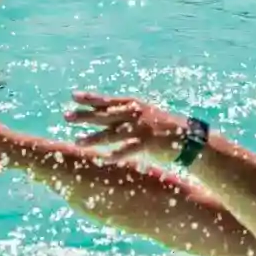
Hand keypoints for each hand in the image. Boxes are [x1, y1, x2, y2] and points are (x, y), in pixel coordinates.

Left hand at [66, 91, 188, 159]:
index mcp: (135, 105)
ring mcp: (142, 128)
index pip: (108, 101)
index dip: (91, 98)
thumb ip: (125, 115)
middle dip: (85, 116)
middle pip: (106, 115)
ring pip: (113, 133)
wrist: (188, 137)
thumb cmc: (163, 127)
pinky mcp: (149, 143)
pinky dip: (117, 155)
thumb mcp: (144, 115)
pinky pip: (129, 150)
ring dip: (95, 138)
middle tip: (66, 116)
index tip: (74, 96)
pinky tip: (104, 159)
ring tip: (78, 142)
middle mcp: (136, 114)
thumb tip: (103, 114)